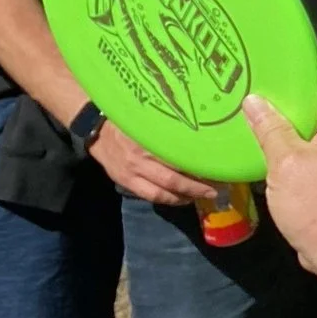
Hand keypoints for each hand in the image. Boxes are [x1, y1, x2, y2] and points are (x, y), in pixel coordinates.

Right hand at [88, 119, 217, 206]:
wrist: (97, 130)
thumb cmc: (130, 120)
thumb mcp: (150, 117)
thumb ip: (171, 127)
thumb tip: (203, 132)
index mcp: (150, 137)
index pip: (180, 154)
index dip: (201, 163)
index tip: (220, 164)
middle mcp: (141, 157)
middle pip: (175, 178)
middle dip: (199, 185)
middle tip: (219, 187)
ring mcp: (133, 172)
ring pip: (164, 191)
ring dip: (187, 196)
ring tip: (205, 195)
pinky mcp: (127, 183)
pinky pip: (152, 196)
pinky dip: (171, 200)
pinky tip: (184, 199)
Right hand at [245, 60, 316, 284]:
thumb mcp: (286, 164)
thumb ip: (270, 127)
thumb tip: (253, 100)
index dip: (305, 64)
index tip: (273, 66)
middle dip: (295, 90)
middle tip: (259, 87)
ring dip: (296, 116)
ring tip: (260, 111)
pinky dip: (304, 136)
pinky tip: (274, 140)